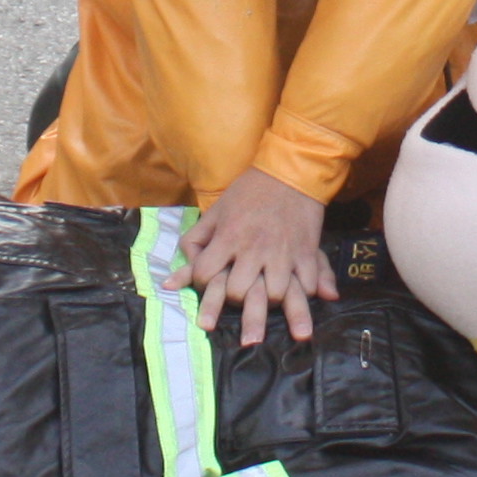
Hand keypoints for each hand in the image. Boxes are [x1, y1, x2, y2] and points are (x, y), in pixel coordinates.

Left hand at [165, 168, 332, 348]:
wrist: (288, 172)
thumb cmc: (248, 192)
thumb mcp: (215, 212)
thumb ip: (194, 242)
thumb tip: (171, 279)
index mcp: (228, 237)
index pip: (204, 275)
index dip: (201, 284)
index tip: (207, 281)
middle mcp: (253, 249)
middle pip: (237, 293)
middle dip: (234, 300)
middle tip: (238, 299)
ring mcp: (282, 254)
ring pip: (273, 295)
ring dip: (269, 302)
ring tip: (267, 304)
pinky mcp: (306, 253)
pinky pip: (305, 286)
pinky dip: (302, 294)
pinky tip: (296, 295)